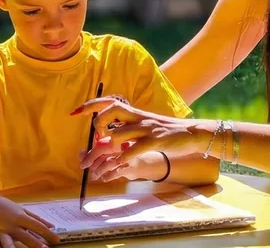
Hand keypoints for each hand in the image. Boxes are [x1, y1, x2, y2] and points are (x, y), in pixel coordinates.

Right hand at [0, 190, 59, 247]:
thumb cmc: (3, 206)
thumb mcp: (20, 209)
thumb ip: (36, 218)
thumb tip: (51, 226)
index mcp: (20, 217)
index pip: (37, 226)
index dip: (48, 233)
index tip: (57, 239)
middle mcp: (12, 225)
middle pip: (27, 236)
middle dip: (36, 244)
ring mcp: (1, 232)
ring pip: (10, 242)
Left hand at [71, 97, 209, 170]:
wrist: (194, 133)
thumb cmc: (170, 133)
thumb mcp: (148, 126)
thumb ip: (130, 129)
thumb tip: (112, 136)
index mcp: (136, 113)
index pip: (111, 102)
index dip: (92, 105)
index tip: (76, 112)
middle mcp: (139, 118)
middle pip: (112, 110)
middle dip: (99, 122)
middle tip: (97, 136)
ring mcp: (147, 129)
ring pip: (119, 133)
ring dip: (107, 148)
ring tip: (103, 160)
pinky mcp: (156, 141)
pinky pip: (133, 149)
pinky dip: (122, 159)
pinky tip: (117, 167)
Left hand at [88, 143, 170, 182]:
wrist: (157, 155)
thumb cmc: (135, 151)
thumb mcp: (118, 149)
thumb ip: (101, 150)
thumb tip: (81, 154)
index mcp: (120, 135)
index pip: (101, 142)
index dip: (90, 152)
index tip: (81, 159)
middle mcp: (124, 141)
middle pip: (102, 149)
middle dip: (90, 159)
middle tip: (84, 167)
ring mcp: (130, 153)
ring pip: (109, 161)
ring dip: (99, 170)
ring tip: (95, 175)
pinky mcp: (134, 164)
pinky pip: (118, 170)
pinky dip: (109, 175)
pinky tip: (106, 178)